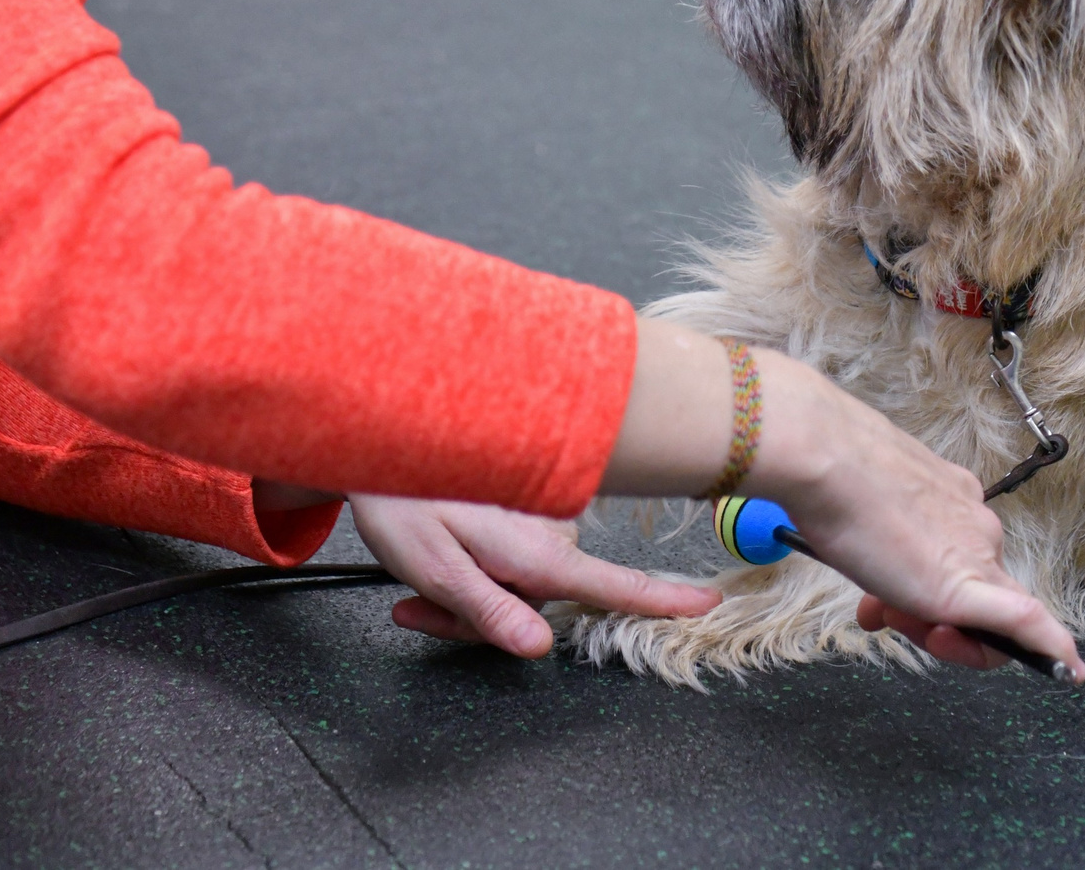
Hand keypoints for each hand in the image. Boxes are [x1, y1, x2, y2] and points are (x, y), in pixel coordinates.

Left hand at [348, 495, 722, 657]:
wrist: (378, 438)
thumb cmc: (400, 500)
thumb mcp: (433, 566)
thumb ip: (487, 609)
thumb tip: (538, 646)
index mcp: (536, 550)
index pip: (610, 584)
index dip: (661, 599)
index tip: (706, 602)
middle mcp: (551, 530)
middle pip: (538, 604)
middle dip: (481, 617)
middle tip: (417, 609)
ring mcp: (541, 515)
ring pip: (519, 583)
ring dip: (470, 591)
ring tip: (416, 576)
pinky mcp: (528, 503)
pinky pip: (512, 556)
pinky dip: (474, 563)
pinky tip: (433, 553)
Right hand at [598, 321, 1084, 681]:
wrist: (824, 459)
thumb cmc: (827, 484)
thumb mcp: (859, 522)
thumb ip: (879, 546)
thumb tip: (879, 577)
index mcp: (951, 499)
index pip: (956, 560)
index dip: (921, 594)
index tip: (879, 605)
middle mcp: (973, 522)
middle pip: (972, 592)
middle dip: (924, 618)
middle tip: (879, 614)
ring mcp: (976, 552)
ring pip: (983, 615)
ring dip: (937, 635)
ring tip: (884, 615)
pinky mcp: (971, 585)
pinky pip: (1026, 624)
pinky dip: (1049, 649)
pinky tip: (1068, 670)